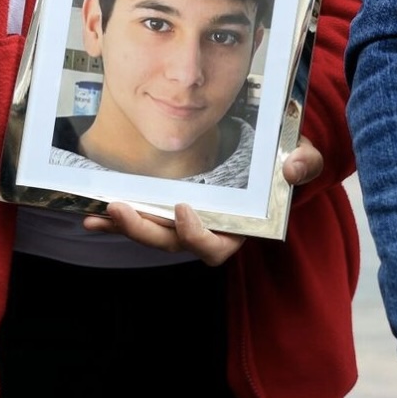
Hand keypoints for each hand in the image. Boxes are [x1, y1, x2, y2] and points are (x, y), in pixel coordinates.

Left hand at [78, 135, 324, 264]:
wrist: (275, 151)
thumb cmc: (290, 157)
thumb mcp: (305, 155)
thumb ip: (304, 163)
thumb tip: (292, 167)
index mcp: (241, 228)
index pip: (216, 247)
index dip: (197, 235)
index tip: (184, 208)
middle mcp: (210, 231)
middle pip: (173, 244)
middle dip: (145, 230)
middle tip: (120, 208)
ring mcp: (186, 223)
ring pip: (153, 234)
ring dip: (124, 226)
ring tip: (97, 214)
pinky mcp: (168, 210)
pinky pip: (142, 220)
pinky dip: (117, 220)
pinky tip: (91, 215)